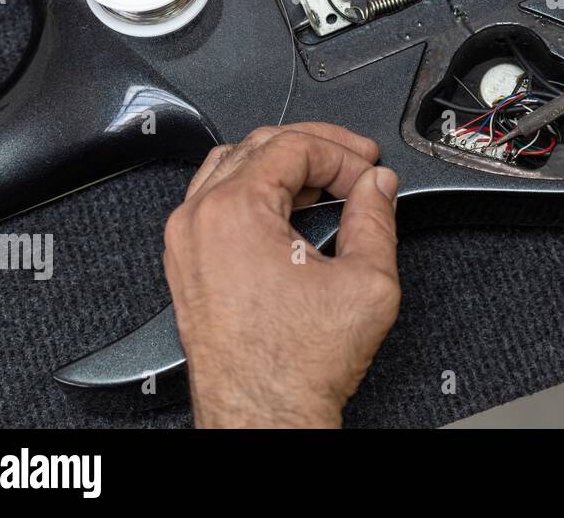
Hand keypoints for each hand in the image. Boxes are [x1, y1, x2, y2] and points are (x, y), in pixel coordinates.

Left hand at [164, 122, 399, 427]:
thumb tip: (377, 186)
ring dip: (284, 164)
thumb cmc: (296, 366)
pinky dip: (258, 191)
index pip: (294, 146)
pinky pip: (217, 200)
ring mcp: (186, 243)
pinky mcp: (188, 265)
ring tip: (328, 181)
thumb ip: (377, 218)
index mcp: (234, 213)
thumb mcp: (367, 281)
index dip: (343, 154)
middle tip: (357, 164)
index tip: (370, 174)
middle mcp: (198, 221)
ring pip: (233, 167)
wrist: (264, 417)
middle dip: (317, 149)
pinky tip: (292, 208)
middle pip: (259, 145)